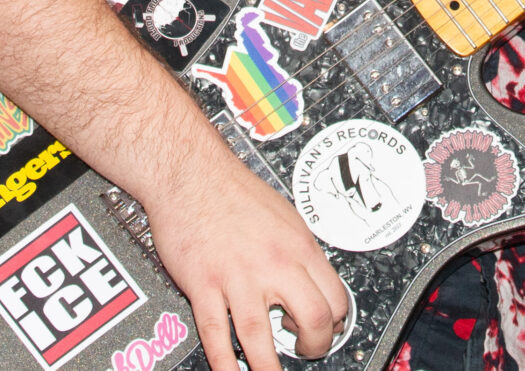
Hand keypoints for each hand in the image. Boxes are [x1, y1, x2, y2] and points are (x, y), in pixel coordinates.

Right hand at [138, 139, 347, 370]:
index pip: (335, 297)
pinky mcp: (204, 285)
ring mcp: (238, 277)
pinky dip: (223, 361)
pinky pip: (216, 332)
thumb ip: (298, 251)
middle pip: (313, 318)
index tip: (326, 331)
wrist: (189, 172)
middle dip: (315, 346)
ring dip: (268, 368)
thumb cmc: (234, 189)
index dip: (335, 322)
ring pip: (260, 336)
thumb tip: (311, 281)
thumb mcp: (285, 215)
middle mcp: (274, 263)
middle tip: (305, 353)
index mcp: (299, 246)